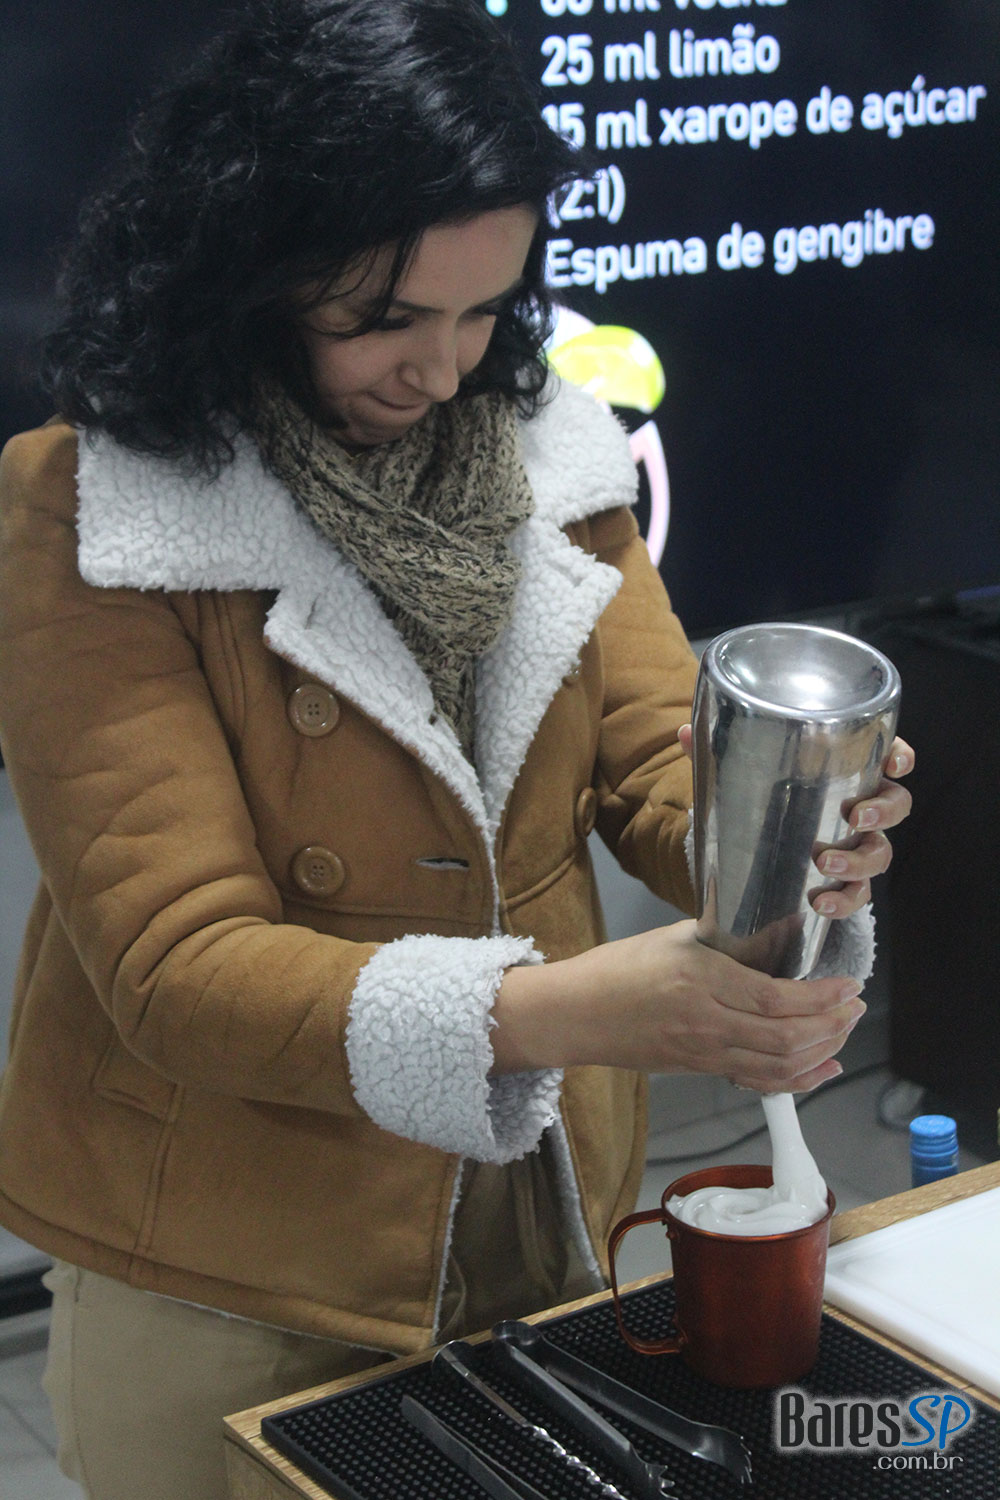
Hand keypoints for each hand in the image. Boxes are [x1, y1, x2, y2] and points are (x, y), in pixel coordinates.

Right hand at [492, 920, 865, 1092]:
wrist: (576, 1014)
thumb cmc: (618, 969)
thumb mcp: (676, 937)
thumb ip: (730, 937)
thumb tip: (782, 930)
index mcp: (702, 982)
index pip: (776, 998)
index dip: (821, 997)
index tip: (849, 984)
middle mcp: (707, 1023)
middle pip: (786, 1039)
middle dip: (831, 1025)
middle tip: (855, 1005)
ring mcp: (704, 1053)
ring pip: (778, 1066)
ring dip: (821, 1051)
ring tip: (843, 1029)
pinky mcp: (701, 1070)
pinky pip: (758, 1081)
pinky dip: (797, 1080)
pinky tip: (821, 1067)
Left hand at [677, 726, 914, 919]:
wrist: (751, 861)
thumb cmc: (758, 804)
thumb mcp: (737, 778)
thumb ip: (717, 756)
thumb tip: (683, 732)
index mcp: (843, 773)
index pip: (884, 756)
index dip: (899, 757)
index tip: (895, 764)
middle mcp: (857, 808)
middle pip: (895, 805)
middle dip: (883, 810)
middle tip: (856, 816)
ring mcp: (854, 848)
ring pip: (880, 852)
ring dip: (859, 859)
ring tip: (826, 864)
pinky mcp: (843, 883)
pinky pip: (857, 895)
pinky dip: (842, 901)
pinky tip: (820, 903)